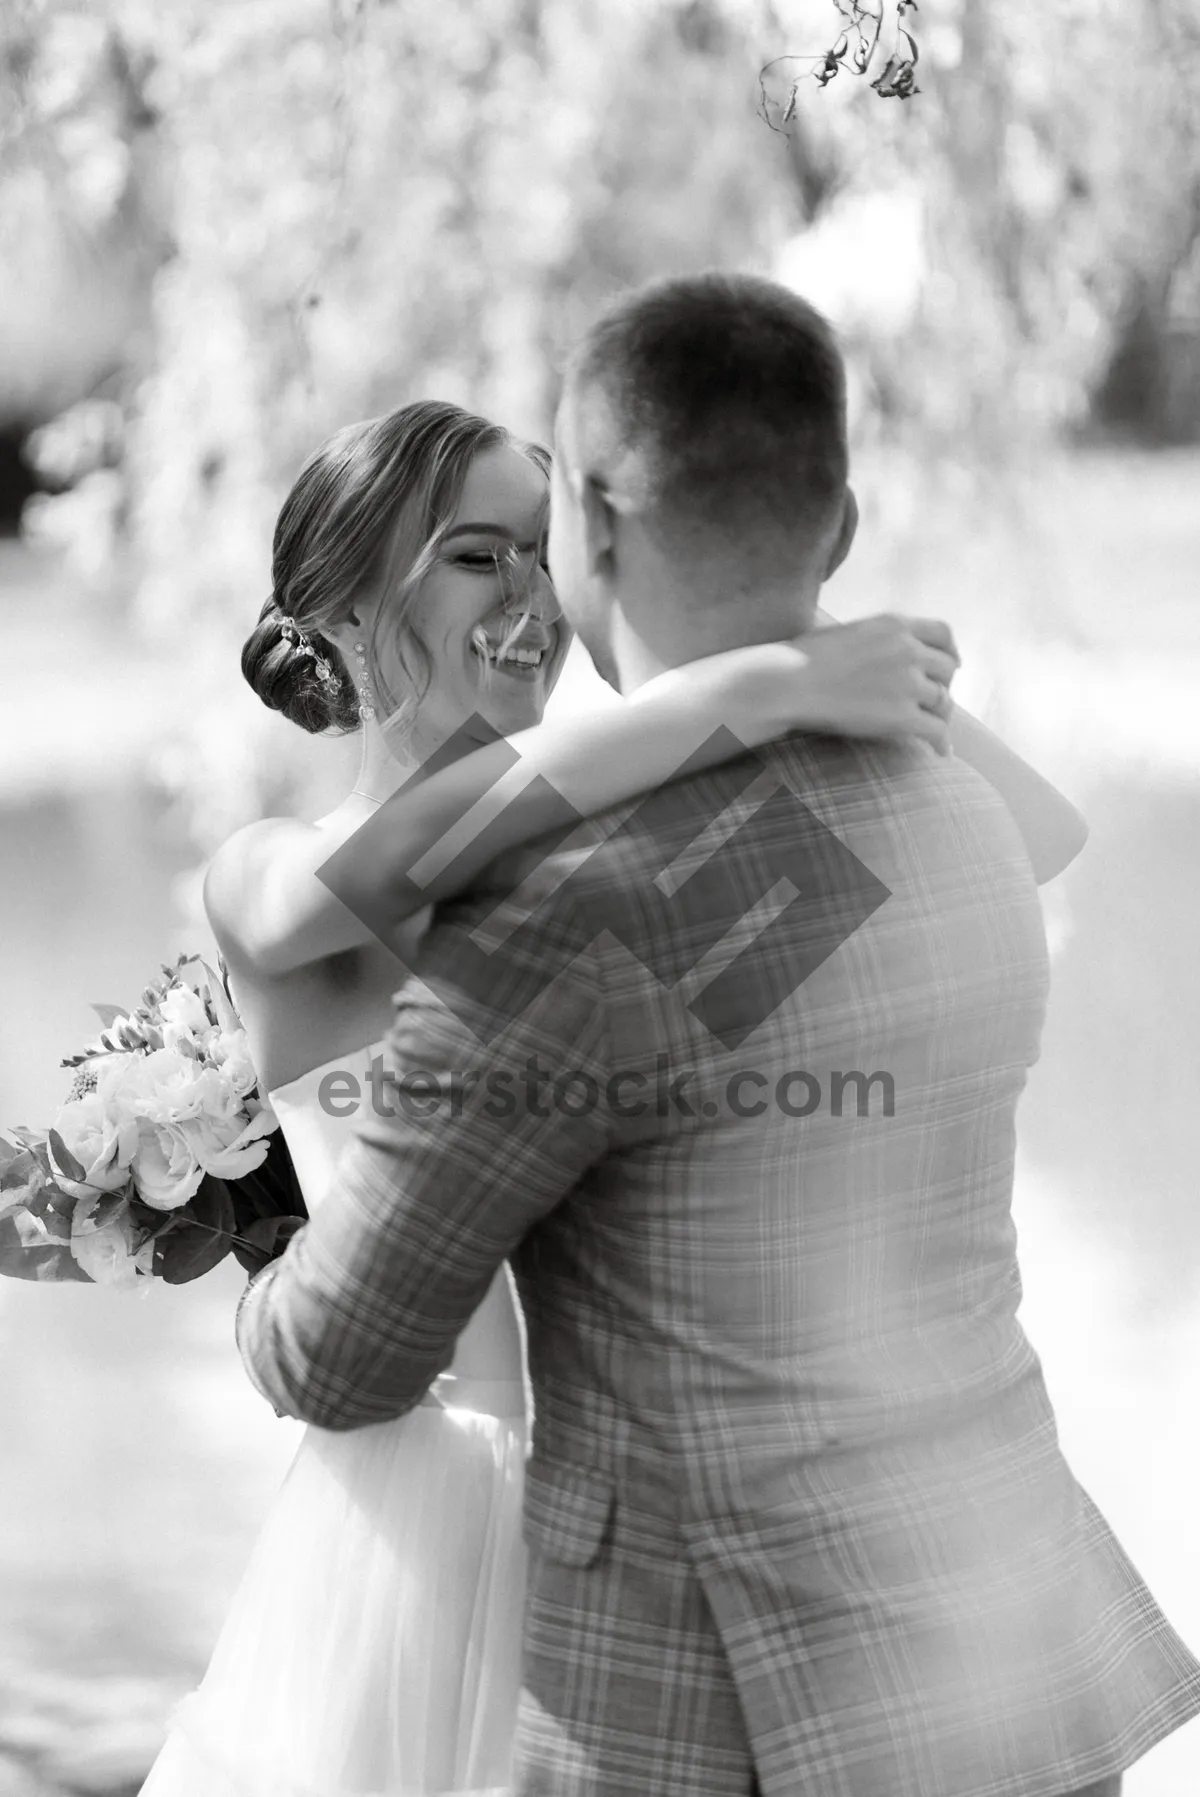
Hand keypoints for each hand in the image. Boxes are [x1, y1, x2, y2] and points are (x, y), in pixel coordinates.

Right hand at [791, 613, 958, 752]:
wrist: (790, 683)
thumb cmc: (805, 660)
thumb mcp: (850, 632)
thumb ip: (879, 639)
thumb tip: (885, 655)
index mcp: (896, 625)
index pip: (943, 633)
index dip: (951, 652)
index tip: (952, 665)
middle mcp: (908, 650)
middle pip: (948, 669)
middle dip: (943, 685)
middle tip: (933, 702)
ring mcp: (908, 683)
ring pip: (944, 701)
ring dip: (940, 715)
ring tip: (934, 728)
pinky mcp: (902, 716)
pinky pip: (937, 730)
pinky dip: (942, 743)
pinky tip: (941, 752)